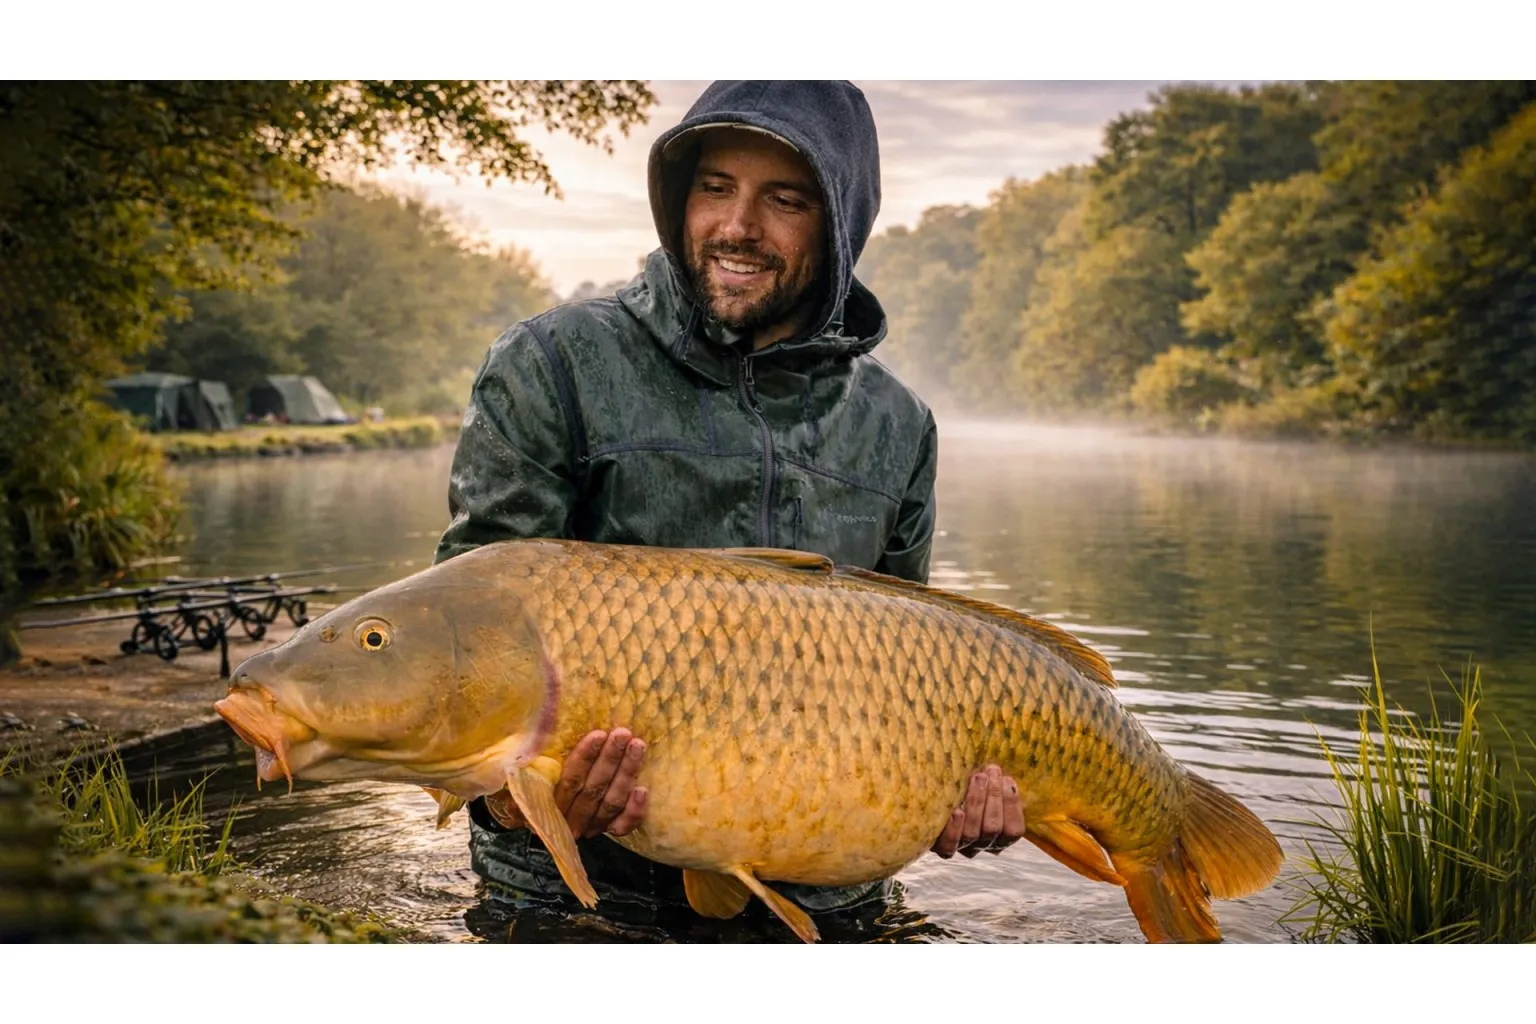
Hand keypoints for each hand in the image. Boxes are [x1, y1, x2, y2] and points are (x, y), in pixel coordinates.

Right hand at [485, 728, 648, 838]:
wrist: (537, 813)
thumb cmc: (534, 780)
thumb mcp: (522, 772)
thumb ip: (526, 759)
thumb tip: (532, 732)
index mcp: (548, 803)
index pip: (570, 780)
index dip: (584, 758)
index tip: (598, 735)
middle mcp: (570, 818)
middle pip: (594, 789)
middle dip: (610, 759)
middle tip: (622, 734)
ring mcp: (590, 825)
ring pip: (611, 801)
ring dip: (626, 774)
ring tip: (637, 746)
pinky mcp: (608, 829)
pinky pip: (623, 825)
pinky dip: (634, 811)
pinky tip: (643, 790)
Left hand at [931, 765, 1024, 858]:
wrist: (931, 801)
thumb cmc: (966, 786)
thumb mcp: (986, 784)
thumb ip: (997, 781)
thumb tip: (1003, 765)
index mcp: (1001, 835)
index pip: (1014, 830)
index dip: (1012, 806)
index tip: (1007, 779)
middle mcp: (984, 844)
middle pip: (993, 829)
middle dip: (994, 796)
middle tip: (991, 771)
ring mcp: (963, 847)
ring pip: (972, 834)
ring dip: (976, 804)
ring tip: (976, 778)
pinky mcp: (942, 848)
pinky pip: (950, 846)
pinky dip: (954, 829)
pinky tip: (957, 811)